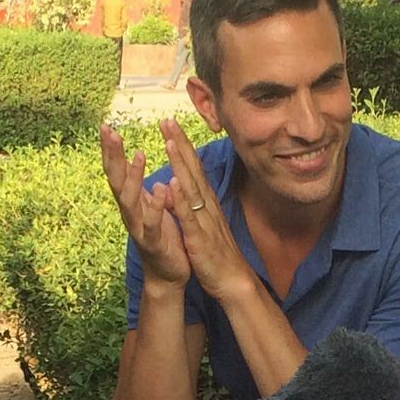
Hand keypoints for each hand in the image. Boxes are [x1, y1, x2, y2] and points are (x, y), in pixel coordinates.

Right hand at [101, 123, 189, 286]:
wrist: (168, 274)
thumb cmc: (161, 235)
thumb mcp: (148, 205)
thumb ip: (140, 185)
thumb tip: (131, 159)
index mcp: (131, 202)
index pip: (116, 171)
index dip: (110, 150)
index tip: (106, 126)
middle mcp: (130, 213)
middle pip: (116, 181)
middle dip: (113, 156)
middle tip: (110, 132)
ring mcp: (139, 228)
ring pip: (130, 201)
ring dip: (133, 178)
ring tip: (139, 155)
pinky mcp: (154, 243)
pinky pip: (152, 224)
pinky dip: (154, 207)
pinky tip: (159, 189)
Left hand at [160, 118, 258, 301]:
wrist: (232, 279)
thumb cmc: (217, 252)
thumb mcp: (204, 223)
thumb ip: (194, 204)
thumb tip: (182, 186)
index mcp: (205, 202)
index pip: (193, 168)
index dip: (182, 145)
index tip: (170, 123)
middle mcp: (206, 205)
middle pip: (192, 169)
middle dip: (179, 144)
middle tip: (167, 119)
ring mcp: (204, 219)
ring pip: (190, 186)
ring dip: (180, 163)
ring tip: (168, 140)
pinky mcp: (199, 237)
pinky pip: (190, 215)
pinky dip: (181, 199)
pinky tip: (174, 184)